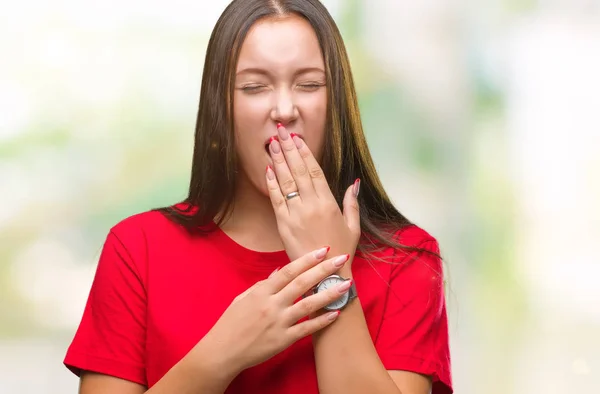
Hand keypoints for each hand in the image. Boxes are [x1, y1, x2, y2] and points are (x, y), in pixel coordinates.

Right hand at [196, 247, 351, 375]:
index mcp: (262, 291)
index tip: (323, 249)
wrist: (222, 351)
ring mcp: (279, 323)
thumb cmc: (231, 323)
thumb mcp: (244, 297)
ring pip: (308, 305)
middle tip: (341, 258)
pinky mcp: (283, 340)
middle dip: (324, 270)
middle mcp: (272, 305)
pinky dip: (322, 321)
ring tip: (346, 284)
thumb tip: (280, 272)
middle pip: (302, 283)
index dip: (307, 259)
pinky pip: (306, 329)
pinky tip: (336, 313)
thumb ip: (264, 284)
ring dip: (329, 293)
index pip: (289, 271)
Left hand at [265, 124, 360, 273]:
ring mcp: (296, 214)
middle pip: (299, 170)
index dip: (305, 153)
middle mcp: (312, 205)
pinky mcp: (284, 224)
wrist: (325, 275)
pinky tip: (268, 169)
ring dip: (278, 161)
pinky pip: (276, 200)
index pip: (315, 171)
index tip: (298, 139)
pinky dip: (272, 183)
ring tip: (272, 144)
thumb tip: (354, 183)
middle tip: (280, 131)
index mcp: (329, 203)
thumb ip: (352, 203)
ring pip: (286, 181)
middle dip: (289, 149)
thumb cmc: (341, 250)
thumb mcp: (353, 226)